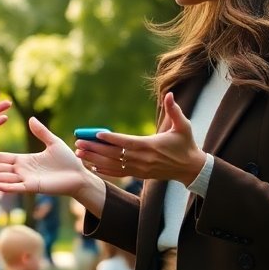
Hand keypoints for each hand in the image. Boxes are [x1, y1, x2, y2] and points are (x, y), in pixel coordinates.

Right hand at [0, 117, 98, 197]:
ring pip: (2, 178)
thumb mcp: (52, 142)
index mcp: (24, 160)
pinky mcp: (33, 187)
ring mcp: (26, 180)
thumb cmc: (68, 161)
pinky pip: (16, 187)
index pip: (1, 158)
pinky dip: (4, 186)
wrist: (79, 175)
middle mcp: (22, 171)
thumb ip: (41, 132)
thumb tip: (31, 119)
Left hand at [76, 92, 205, 183]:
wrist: (190, 168)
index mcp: (150, 146)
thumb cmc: (186, 144)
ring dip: (95, 160)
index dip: (111, 139)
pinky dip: (105, 171)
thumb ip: (174, 110)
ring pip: (113, 165)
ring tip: (80, 155)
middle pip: (114, 154)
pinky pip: (119, 173)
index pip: (126, 142)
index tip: (96, 135)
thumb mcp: (183, 126)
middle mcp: (142, 159)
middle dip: (95, 149)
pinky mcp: (139, 175)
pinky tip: (93, 167)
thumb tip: (169, 94)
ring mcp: (140, 169)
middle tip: (78, 144)